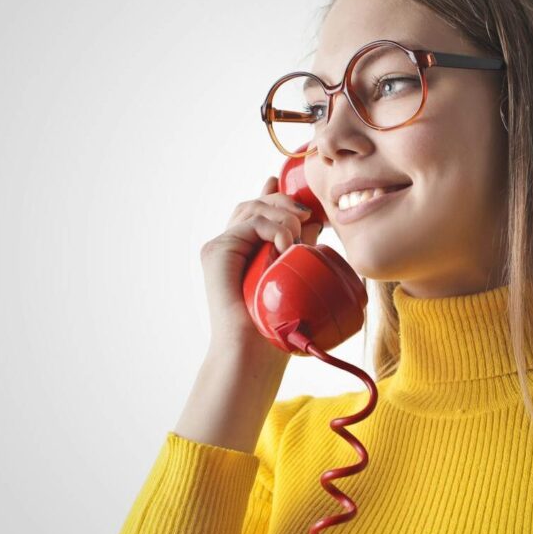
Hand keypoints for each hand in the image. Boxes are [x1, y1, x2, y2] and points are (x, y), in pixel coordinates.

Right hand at [199, 174, 323, 351]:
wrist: (253, 350)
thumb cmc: (275, 325)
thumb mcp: (295, 275)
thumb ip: (300, 247)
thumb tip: (315, 223)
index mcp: (247, 252)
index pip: (259, 213)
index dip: (272, 194)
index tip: (288, 183)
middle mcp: (232, 246)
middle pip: (256, 205)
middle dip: (285, 202)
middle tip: (307, 213)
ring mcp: (222, 247)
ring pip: (253, 209)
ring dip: (282, 215)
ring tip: (298, 237)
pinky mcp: (216, 251)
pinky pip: (249, 224)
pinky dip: (272, 228)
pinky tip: (285, 244)